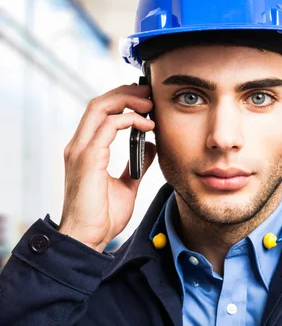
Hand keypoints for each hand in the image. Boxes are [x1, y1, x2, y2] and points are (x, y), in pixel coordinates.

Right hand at [58, 84, 155, 252]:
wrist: (88, 239)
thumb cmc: (103, 217)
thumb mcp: (127, 185)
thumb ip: (137, 164)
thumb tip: (149, 146)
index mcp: (86, 150)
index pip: (100, 112)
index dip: (122, 100)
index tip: (146, 100)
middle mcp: (79, 145)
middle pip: (99, 102)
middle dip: (126, 92)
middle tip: (150, 93)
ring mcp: (81, 150)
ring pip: (100, 107)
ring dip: (128, 100)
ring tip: (150, 104)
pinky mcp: (88, 158)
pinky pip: (109, 125)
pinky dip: (130, 119)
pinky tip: (148, 126)